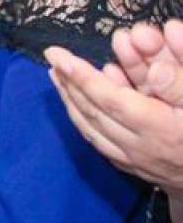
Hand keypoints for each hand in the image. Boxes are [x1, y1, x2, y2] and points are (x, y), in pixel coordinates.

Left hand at [46, 32, 182, 189]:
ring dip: (70, 100)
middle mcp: (142, 147)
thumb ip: (181, 85)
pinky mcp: (133, 169)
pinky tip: (75, 106)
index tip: (58, 54)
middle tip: (53, 58)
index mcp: (161, 129)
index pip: (110, 98)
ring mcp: (135, 161)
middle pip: (94, 112)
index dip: (82, 75)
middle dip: (70, 83)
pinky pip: (98, 142)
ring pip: (91, 129)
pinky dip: (81, 120)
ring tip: (57, 76)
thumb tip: (156, 70)